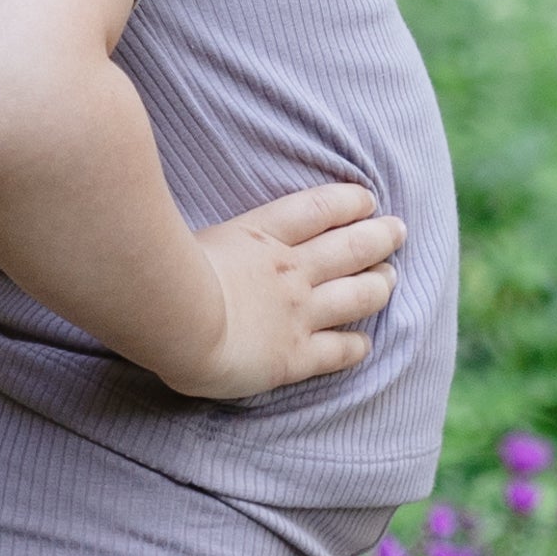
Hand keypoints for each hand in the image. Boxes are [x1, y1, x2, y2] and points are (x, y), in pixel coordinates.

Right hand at [166, 177, 405, 399]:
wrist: (173, 317)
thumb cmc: (159, 271)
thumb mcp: (176, 230)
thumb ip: (192, 222)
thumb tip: (182, 204)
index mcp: (260, 235)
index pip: (319, 209)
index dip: (349, 202)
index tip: (367, 199)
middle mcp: (290, 270)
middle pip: (351, 247)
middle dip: (380, 237)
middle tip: (397, 231)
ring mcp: (298, 312)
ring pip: (359, 294)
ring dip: (380, 284)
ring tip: (391, 278)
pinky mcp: (296, 356)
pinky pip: (339, 350)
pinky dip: (357, 346)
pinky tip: (365, 345)